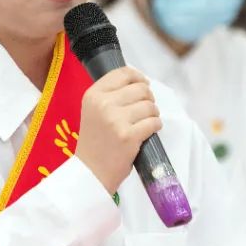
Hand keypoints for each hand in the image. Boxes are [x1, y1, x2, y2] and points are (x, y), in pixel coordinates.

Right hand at [75, 67, 160, 193]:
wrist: (90, 172)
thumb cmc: (95, 141)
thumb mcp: (93, 111)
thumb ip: (110, 94)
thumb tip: (140, 81)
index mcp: (93, 95)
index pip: (123, 73)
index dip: (138, 77)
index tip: (143, 85)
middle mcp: (103, 104)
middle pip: (141, 89)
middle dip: (148, 99)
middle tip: (144, 110)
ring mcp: (116, 120)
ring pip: (150, 106)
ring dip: (153, 113)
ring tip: (145, 122)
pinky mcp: (129, 136)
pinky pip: (154, 122)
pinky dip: (156, 126)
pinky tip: (148, 131)